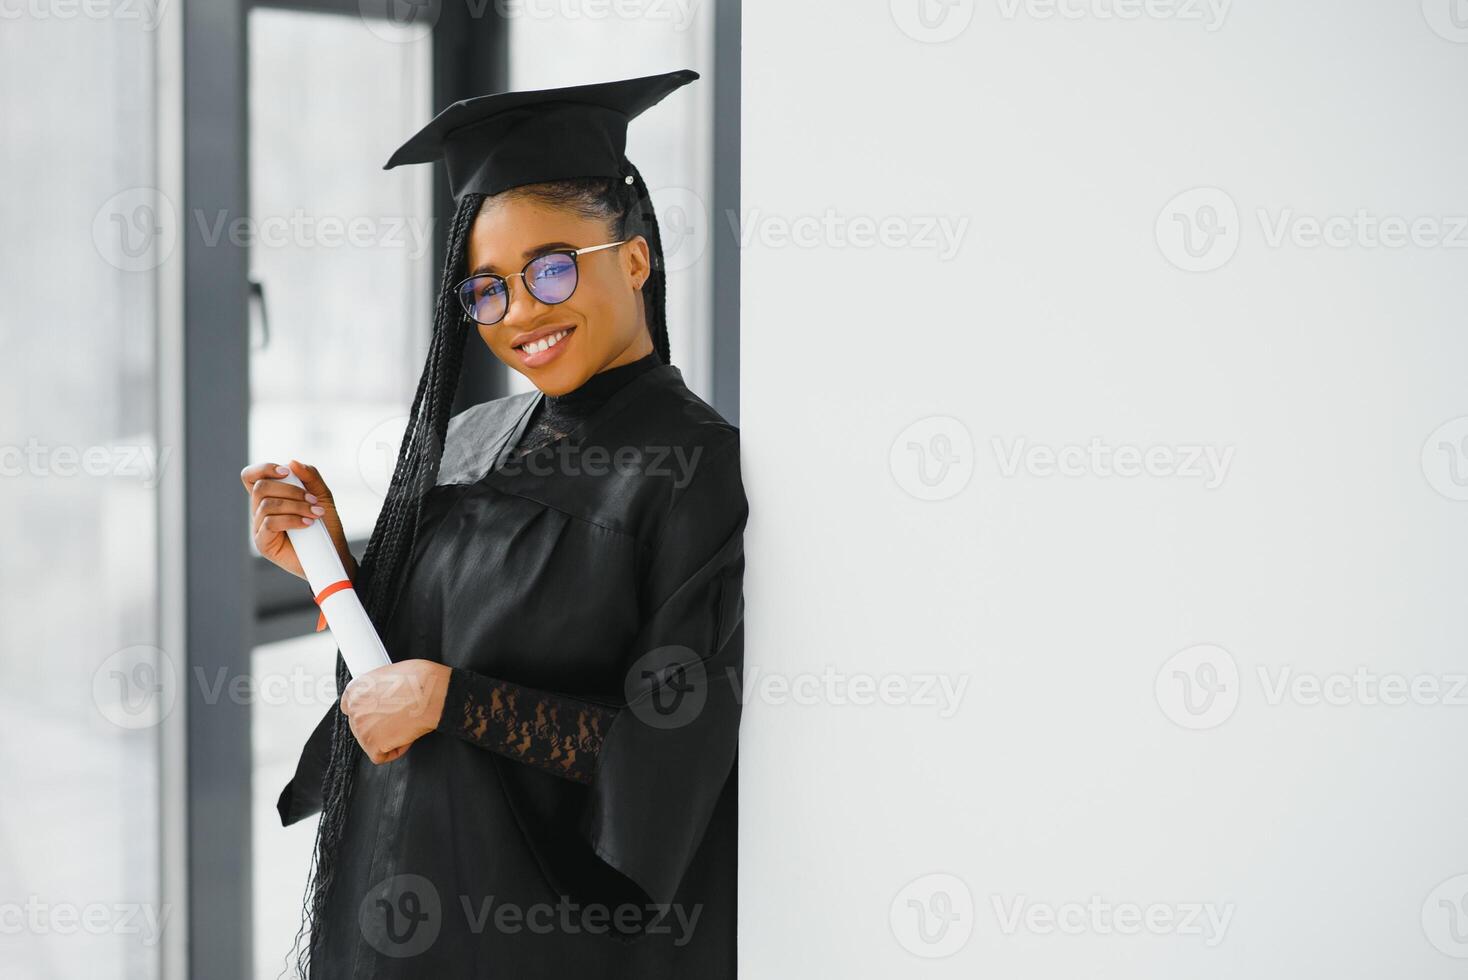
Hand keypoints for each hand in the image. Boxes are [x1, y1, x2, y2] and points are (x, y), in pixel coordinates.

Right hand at [239, 459, 354, 580]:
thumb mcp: (322, 496)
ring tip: (315, 513)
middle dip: (291, 490)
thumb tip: (292, 462)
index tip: (286, 472)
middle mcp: (260, 510)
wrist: (333, 554)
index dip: (263, 469)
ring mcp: (259, 527)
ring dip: (295, 506)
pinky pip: (269, 523)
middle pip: (260, 487)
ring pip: (266, 505)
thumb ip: (310, 477)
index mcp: (270, 496)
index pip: (251, 477)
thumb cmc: (325, 526)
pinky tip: (307, 523)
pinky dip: (291, 520)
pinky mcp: (263, 543)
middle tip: (313, 500)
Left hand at [340, 660, 451, 764]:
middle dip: (378, 726)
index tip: (377, 714)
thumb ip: (377, 688)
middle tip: (398, 718)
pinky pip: (380, 756)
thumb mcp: (390, 674)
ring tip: (405, 723)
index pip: (349, 707)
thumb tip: (381, 697)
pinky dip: (395, 750)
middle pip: (360, 726)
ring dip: (388, 738)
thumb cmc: (419, 680)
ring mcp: (361, 728)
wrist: (430, 693)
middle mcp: (354, 708)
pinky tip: (406, 736)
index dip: (366, 713)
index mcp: (356, 688)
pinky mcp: (372, 744)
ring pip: (370, 742)